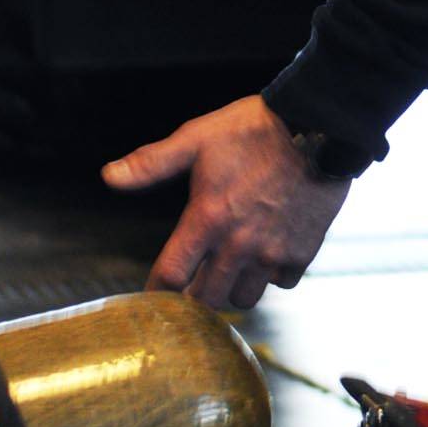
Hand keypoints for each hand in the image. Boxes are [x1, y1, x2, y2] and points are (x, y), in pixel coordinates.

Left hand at [102, 96, 351, 310]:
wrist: (319, 127)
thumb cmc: (253, 130)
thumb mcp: (197, 139)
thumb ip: (151, 163)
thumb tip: (109, 176)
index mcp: (208, 218)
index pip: (171, 275)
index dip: (155, 292)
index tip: (152, 298)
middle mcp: (239, 244)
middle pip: (207, 299)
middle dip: (195, 296)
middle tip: (194, 284)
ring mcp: (273, 252)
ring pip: (245, 298)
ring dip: (234, 289)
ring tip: (231, 270)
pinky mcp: (303, 252)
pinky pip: (282, 283)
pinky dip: (273, 276)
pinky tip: (269, 255)